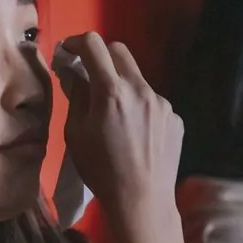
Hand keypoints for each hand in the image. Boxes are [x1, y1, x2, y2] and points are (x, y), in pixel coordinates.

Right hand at [60, 32, 196, 242]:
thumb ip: (76, 95)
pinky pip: (152, 102)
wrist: (142, 200)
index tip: (68, 52)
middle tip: (88, 74)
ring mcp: (162, 103)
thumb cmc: (101, 170)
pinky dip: (139, 107)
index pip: (94, 45)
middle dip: (100, 56)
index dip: (76, 42)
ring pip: (138, 79)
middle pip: (120, 52)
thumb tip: (72, 70)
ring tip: (112, 113)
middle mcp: (141, 89)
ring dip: (121, 84)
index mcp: (112, 91)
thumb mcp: (76, 133)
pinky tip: (134, 134)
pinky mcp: (175, 118)